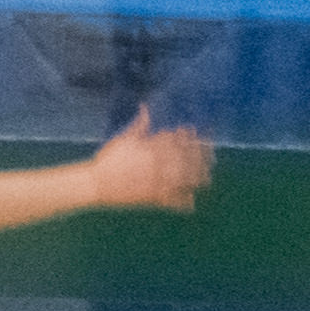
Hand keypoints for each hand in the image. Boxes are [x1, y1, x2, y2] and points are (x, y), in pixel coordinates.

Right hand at [87, 108, 211, 211]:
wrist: (97, 184)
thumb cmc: (109, 159)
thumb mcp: (125, 138)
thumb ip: (140, 124)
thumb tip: (146, 107)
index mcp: (153, 149)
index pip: (177, 141)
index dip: (189, 137)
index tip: (197, 133)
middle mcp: (160, 165)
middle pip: (187, 160)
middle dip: (201, 156)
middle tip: (212, 155)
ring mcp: (158, 183)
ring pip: (185, 180)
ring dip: (197, 178)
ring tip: (206, 177)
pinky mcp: (153, 199)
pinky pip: (172, 202)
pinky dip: (183, 203)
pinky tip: (192, 202)